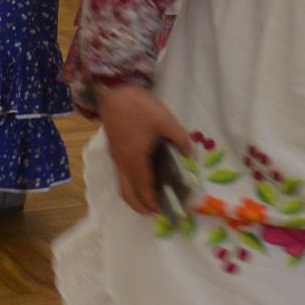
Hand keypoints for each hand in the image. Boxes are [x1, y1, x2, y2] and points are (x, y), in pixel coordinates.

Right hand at [96, 85, 193, 217]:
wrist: (114, 93)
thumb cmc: (139, 108)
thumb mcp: (166, 121)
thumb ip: (181, 140)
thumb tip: (190, 156)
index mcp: (135, 160)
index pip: (144, 190)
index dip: (154, 203)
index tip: (166, 211)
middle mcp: (123, 164)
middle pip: (128, 194)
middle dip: (142, 206)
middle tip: (158, 210)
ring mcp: (116, 158)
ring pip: (122, 187)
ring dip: (135, 197)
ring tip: (150, 200)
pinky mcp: (115, 151)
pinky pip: (121, 177)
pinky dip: (131, 185)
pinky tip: (143, 178)